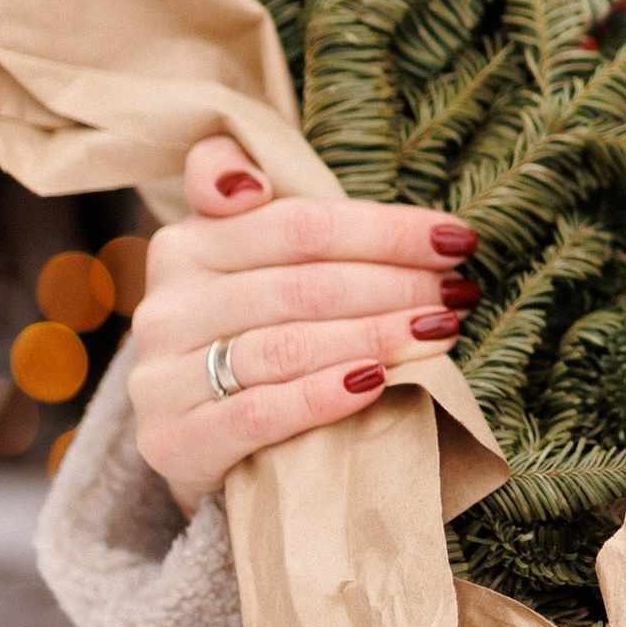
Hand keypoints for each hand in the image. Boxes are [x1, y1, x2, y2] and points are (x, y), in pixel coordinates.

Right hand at [128, 135, 480, 507]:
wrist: (195, 442)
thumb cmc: (246, 332)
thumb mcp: (244, 259)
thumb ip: (236, 191)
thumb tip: (247, 184)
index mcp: (186, 244)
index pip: (300, 226)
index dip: (385, 230)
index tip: (456, 239)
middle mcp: (166, 306)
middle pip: (304, 285)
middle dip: (397, 286)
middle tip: (461, 293)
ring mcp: (164, 377)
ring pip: (288, 346)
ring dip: (378, 336)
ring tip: (441, 332)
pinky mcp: (175, 440)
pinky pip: (261, 413)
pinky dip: (325, 395)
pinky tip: (377, 382)